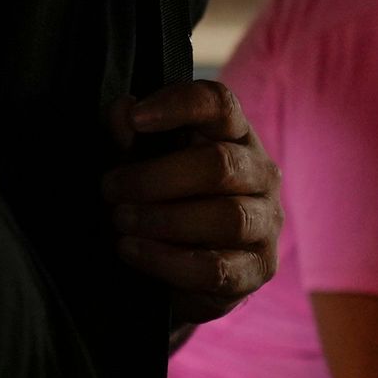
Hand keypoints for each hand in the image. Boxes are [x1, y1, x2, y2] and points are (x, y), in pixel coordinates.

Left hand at [107, 80, 280, 326]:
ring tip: (121, 221)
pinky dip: (167, 260)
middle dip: (155, 178)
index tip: (135, 119)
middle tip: (111, 189)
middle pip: (220, 165)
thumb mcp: (141, 164)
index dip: (179, 105)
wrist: (180, 272)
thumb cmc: (164, 203)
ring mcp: (266, 222)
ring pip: (226, 217)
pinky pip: (217, 268)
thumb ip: (130, 138)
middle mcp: (261, 174)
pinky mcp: (259, 268)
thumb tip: (121, 113)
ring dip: (163, 219)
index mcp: (235, 136)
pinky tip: (132, 250)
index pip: (220, 105)